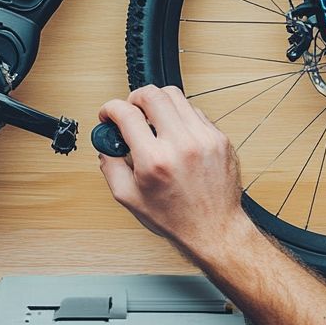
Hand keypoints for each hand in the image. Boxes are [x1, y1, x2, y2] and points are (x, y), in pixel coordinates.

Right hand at [97, 85, 256, 261]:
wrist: (215, 230)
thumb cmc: (176, 218)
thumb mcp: (129, 198)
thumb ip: (110, 166)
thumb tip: (105, 143)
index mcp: (155, 160)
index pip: (126, 113)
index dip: (110, 109)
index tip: (109, 114)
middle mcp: (182, 144)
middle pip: (152, 94)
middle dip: (134, 98)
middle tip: (131, 111)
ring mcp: (204, 138)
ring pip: (175, 95)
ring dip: (158, 103)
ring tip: (154, 121)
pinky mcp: (219, 138)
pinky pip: (194, 111)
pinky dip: (179, 116)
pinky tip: (175, 134)